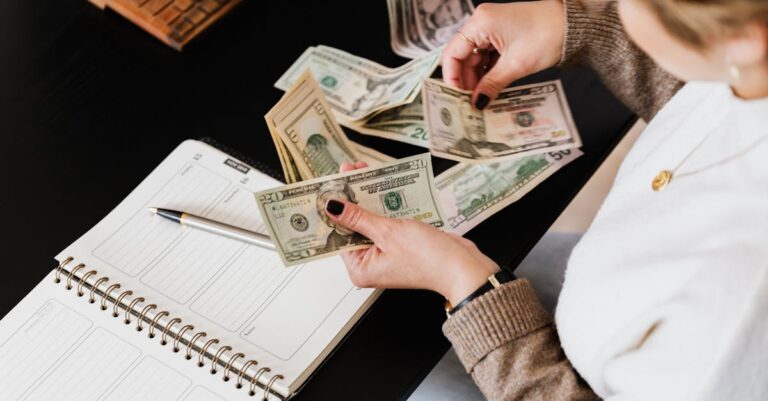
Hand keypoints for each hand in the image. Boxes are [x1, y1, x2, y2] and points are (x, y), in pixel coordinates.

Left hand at [327, 162, 499, 304]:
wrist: (462, 266)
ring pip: (370, 221)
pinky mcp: (400, 245)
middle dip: (351, 199)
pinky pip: (386, 222)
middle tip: (348, 173)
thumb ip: (358, 218)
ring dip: (368, 198)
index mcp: (360, 269)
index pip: (338, 234)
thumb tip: (333, 207)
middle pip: (353, 226)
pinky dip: (384, 206)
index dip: (334, 208)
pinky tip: (381, 186)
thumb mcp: (387, 233)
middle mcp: (371, 264)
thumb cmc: (428, 258)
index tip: (330, 186)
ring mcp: (386, 254)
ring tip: (363, 173)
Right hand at [442, 1, 565, 107]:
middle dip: (467, 81)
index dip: (452, 77)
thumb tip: (476, 103)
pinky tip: (492, 88)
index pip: (452, 53)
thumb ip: (491, 85)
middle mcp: (482, 22)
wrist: (575, 25)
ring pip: (476, 59)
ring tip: (483, 99)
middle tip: (471, 103)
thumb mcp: (516, 65)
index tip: (456, 97)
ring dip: (479, 79)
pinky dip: (490, 72)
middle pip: (463, 57)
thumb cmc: (548, 34)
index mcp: (480, 23)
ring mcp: (493, 28)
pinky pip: (489, 56)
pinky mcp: (503, 35)